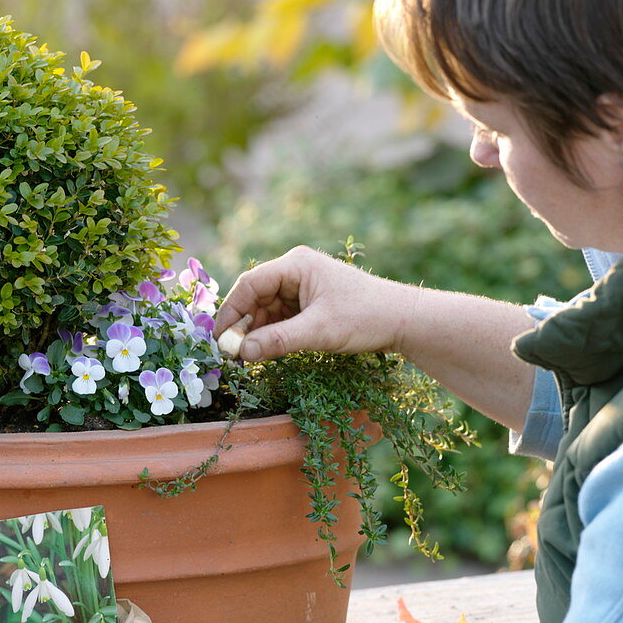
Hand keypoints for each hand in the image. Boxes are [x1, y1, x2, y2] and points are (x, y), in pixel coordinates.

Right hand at [215, 245, 406, 361]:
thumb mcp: (319, 331)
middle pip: (255, 297)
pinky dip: (272, 334)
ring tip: (249, 358)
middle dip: (243, 325)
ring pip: (266, 310)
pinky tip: (266, 352)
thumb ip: (278, 341)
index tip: (219, 340)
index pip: (250, 284)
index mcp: (295, 265)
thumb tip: (242, 352)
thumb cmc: (366, 317)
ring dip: (257, 332)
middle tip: (232, 355)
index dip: (231, 312)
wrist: (403, 321)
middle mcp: (295, 271)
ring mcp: (302, 287)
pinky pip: (281, 317)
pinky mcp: (310, 303)